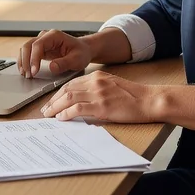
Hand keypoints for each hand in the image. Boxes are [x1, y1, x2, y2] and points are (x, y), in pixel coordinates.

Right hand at [19, 30, 94, 77]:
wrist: (83, 50)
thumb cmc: (81, 53)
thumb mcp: (77, 59)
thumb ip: (64, 63)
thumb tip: (52, 67)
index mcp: (54, 36)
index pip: (38, 45)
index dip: (34, 58)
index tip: (34, 71)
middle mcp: (45, 36)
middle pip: (28, 46)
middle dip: (25, 61)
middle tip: (28, 75)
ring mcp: (41, 41)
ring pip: (25, 49)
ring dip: (23, 62)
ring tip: (25, 75)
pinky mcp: (40, 48)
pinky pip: (28, 53)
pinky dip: (24, 62)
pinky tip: (25, 71)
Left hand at [41, 70, 156, 123]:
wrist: (149, 100)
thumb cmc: (134, 97)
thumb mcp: (112, 86)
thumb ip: (97, 89)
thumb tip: (81, 101)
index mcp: (97, 76)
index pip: (71, 83)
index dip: (59, 93)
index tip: (52, 102)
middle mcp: (95, 82)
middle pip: (67, 89)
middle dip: (53, 100)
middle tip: (45, 110)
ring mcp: (98, 93)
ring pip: (69, 97)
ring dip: (56, 107)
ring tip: (49, 115)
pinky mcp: (102, 106)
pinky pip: (78, 108)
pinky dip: (67, 113)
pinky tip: (61, 118)